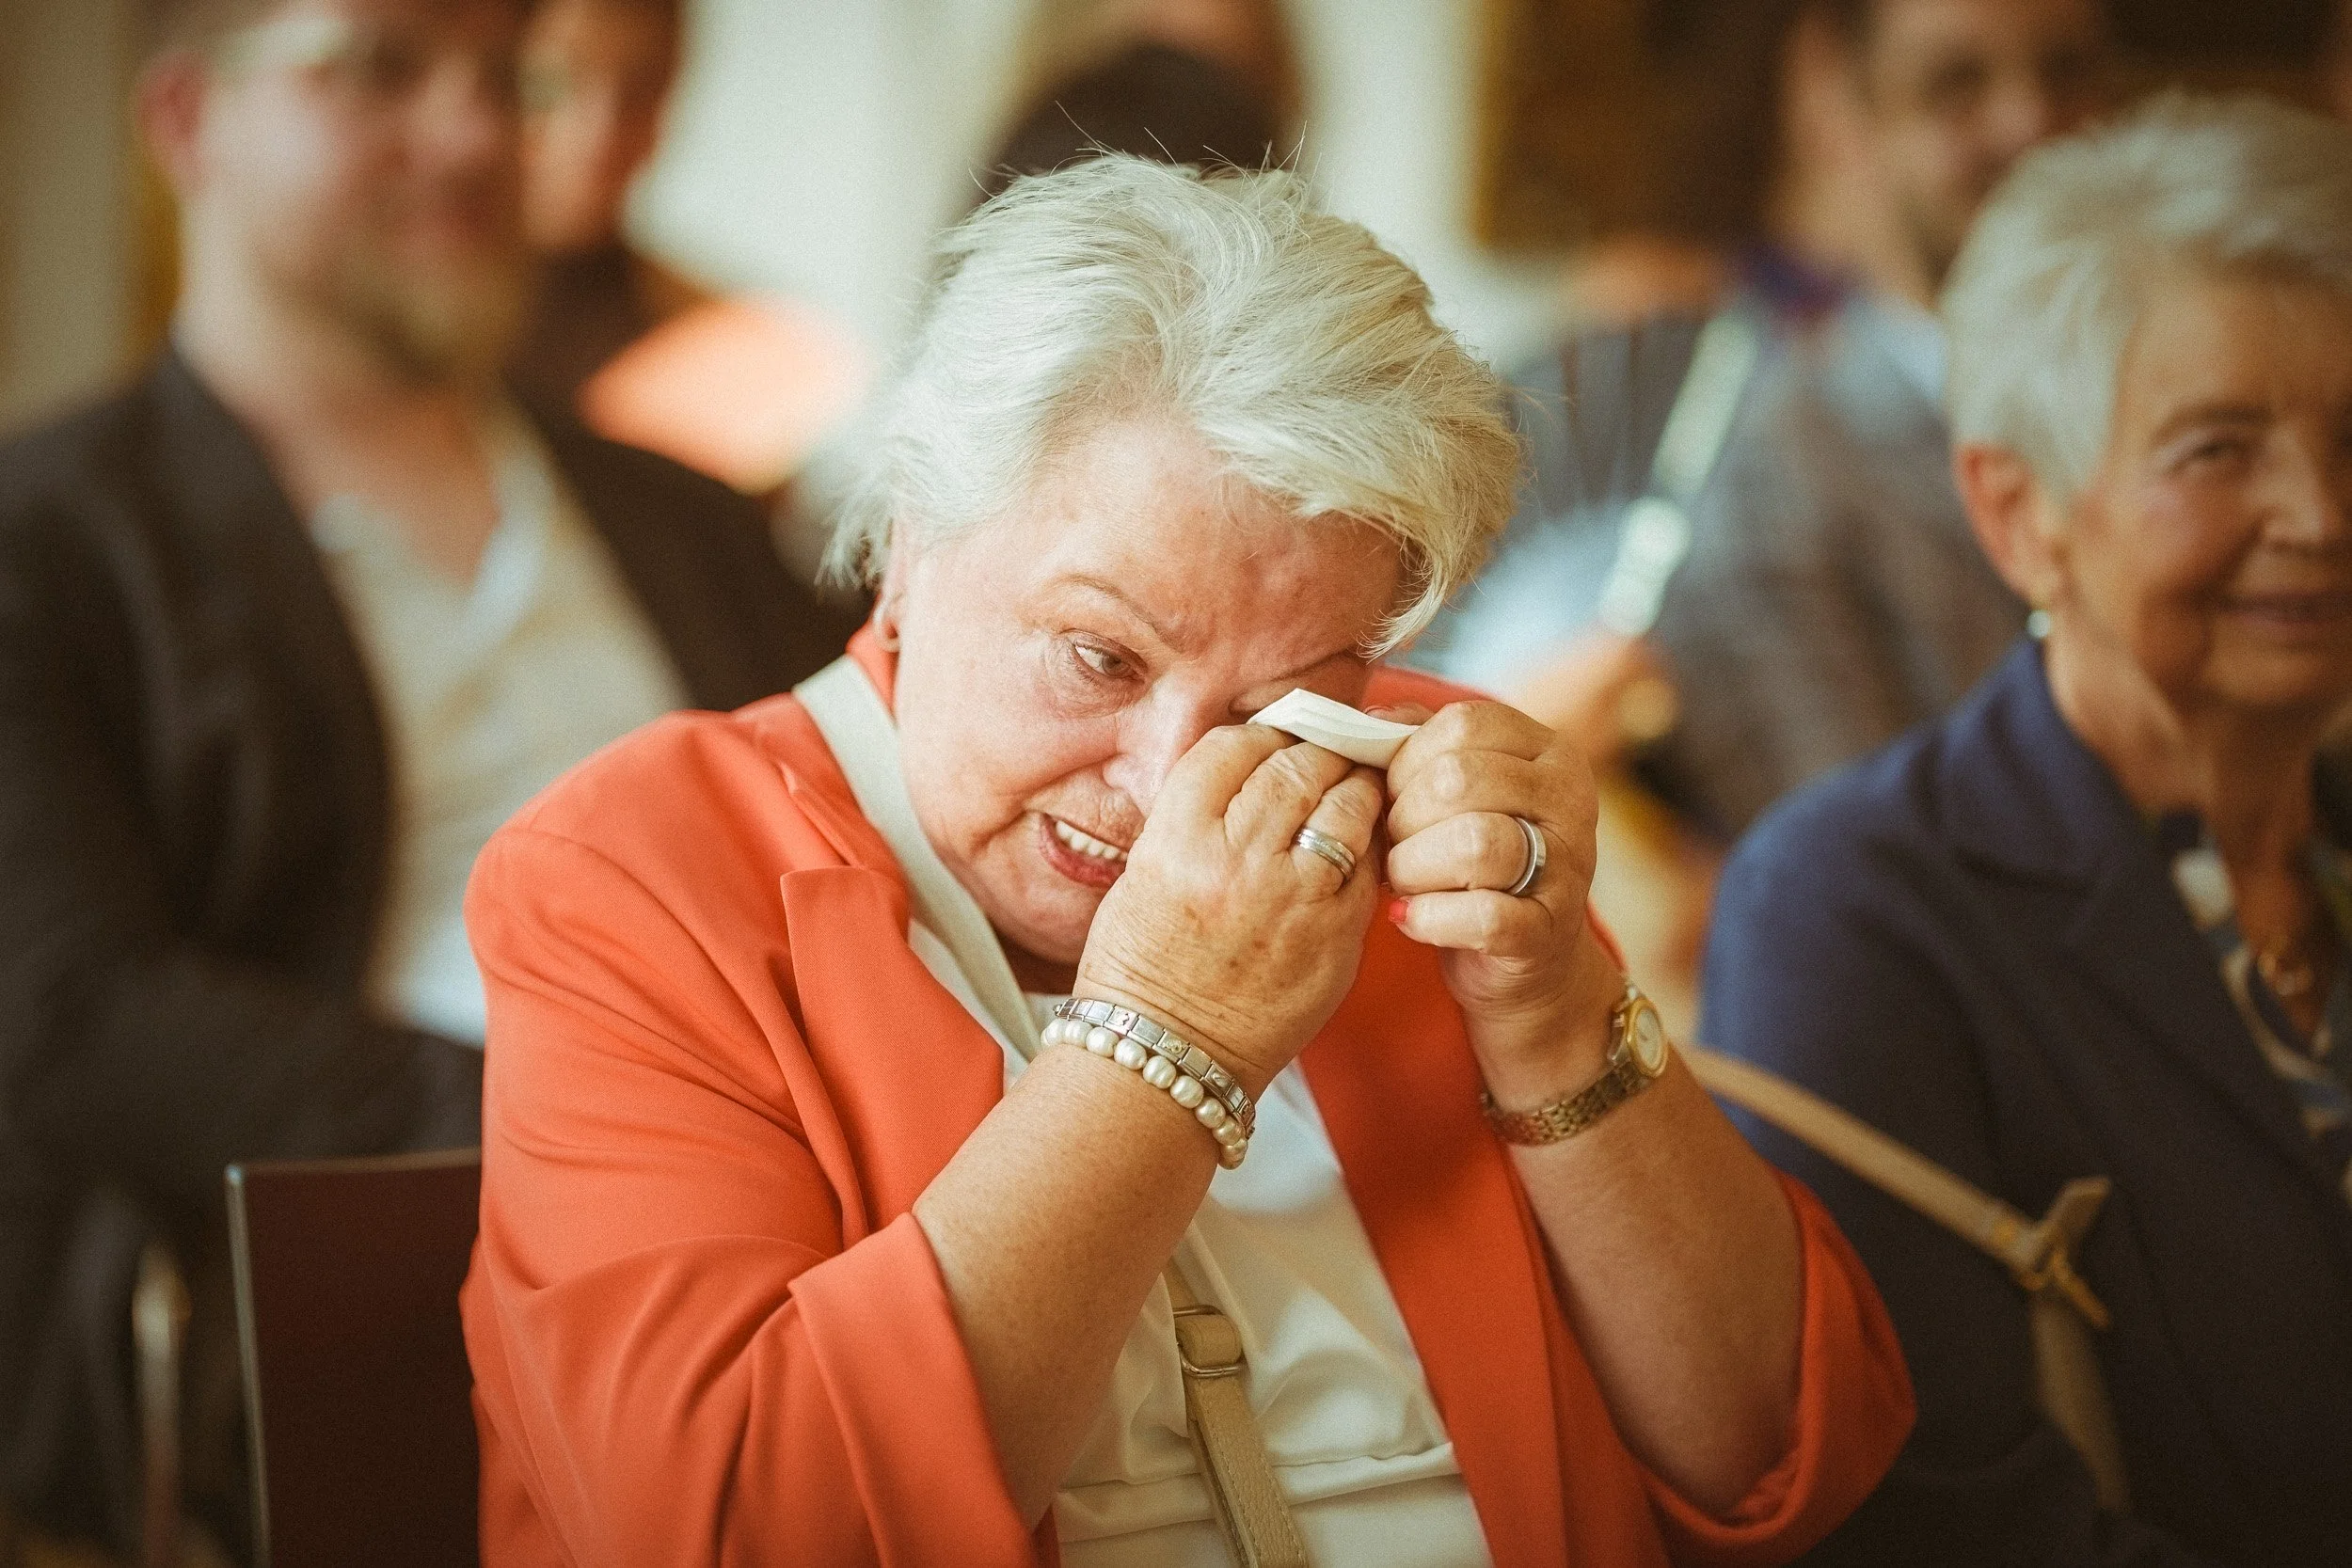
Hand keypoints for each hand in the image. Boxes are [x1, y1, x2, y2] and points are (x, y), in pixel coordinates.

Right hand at [1076, 726, 1383, 1097]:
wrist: (1165, 1058)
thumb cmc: (1144, 968)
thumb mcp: (1144, 873)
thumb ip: (1197, 818)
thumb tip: (1253, 767)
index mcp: (1177, 840)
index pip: (1235, 747)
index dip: (1261, 735)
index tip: (1273, 739)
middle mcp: (1236, 861)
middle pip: (1296, 765)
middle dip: (1315, 751)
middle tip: (1324, 754)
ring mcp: (1292, 899)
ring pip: (1344, 803)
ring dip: (1352, 787)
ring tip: (1349, 789)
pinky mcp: (1335, 938)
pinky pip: (1369, 866)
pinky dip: (1368, 844)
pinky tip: (1359, 844)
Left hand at [1381, 701, 1622, 1082]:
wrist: (1524, 964)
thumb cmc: (1474, 865)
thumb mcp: (1456, 793)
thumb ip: (1418, 744)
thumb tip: (1368, 717)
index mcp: (1549, 752)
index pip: (1464, 723)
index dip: (1406, 757)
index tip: (1392, 792)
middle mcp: (1570, 801)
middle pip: (1460, 779)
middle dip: (1403, 815)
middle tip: (1392, 843)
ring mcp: (1567, 868)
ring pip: (1474, 843)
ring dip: (1412, 864)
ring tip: (1401, 879)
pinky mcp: (1546, 933)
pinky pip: (1480, 915)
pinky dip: (1428, 917)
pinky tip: (1410, 918)